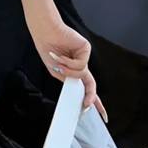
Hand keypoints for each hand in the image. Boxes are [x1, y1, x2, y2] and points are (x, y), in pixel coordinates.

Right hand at [22, 0, 107, 123]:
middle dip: (90, 96)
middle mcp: (80, 65)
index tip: (102, 115)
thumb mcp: (56, 71)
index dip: (93, 100)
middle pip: (90, 84)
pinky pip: (81, 64)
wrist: (45, 32)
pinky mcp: (85, 49)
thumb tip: (81, 86)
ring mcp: (83, 57)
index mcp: (73, 70)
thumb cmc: (48, 49)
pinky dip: (69, 62)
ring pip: (82, 74)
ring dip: (68, 71)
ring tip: (57, 61)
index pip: (85, 87)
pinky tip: (61, 55)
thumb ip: (69, 80)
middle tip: (86, 105)